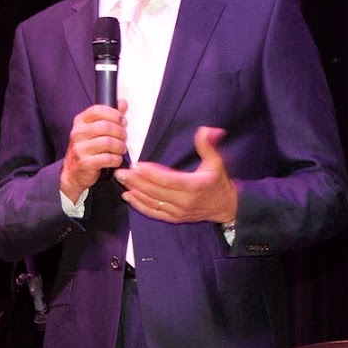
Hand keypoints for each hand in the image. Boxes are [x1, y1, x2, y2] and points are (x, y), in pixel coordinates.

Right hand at [59, 99, 128, 198]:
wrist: (72, 172)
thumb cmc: (86, 149)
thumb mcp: (95, 130)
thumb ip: (110, 116)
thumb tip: (122, 103)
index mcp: (80, 122)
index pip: (98, 110)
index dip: (114, 114)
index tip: (122, 121)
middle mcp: (78, 133)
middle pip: (106, 126)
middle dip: (121, 132)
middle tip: (124, 138)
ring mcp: (80, 148)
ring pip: (109, 142)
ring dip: (120, 147)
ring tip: (120, 149)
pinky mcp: (85, 163)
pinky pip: (108, 158)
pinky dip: (116, 159)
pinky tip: (115, 159)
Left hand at [117, 126, 238, 224]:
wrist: (225, 207)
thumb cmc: (219, 183)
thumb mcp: (217, 162)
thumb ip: (208, 145)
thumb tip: (205, 130)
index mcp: (194, 186)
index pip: (168, 180)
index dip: (151, 174)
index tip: (137, 165)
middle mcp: (184, 201)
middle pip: (155, 191)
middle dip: (136, 181)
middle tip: (121, 171)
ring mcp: (178, 212)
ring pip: (152, 202)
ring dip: (135, 191)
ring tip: (122, 180)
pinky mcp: (174, 218)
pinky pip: (153, 212)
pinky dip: (139, 205)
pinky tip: (128, 196)